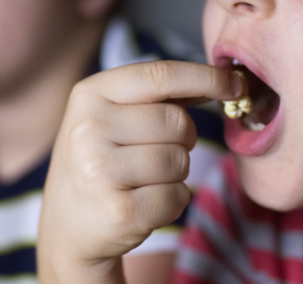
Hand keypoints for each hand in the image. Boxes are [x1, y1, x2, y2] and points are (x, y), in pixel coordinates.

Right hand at [38, 60, 240, 282]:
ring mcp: (100, 171)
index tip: (235, 85)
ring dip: (177, 173)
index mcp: (89, 95)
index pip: (160, 75)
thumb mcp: (111, 116)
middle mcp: (89, 128)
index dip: (205, 77)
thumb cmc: (101, 161)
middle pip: (177, 122)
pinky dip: (173, 201)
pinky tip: (144, 204)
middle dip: (183, 138)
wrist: (67, 228)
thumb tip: (223, 80)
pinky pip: (177, 196)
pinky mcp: (119, 211)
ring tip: (144, 180)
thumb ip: (158, 95)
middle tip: (158, 151)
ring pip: (180, 160)